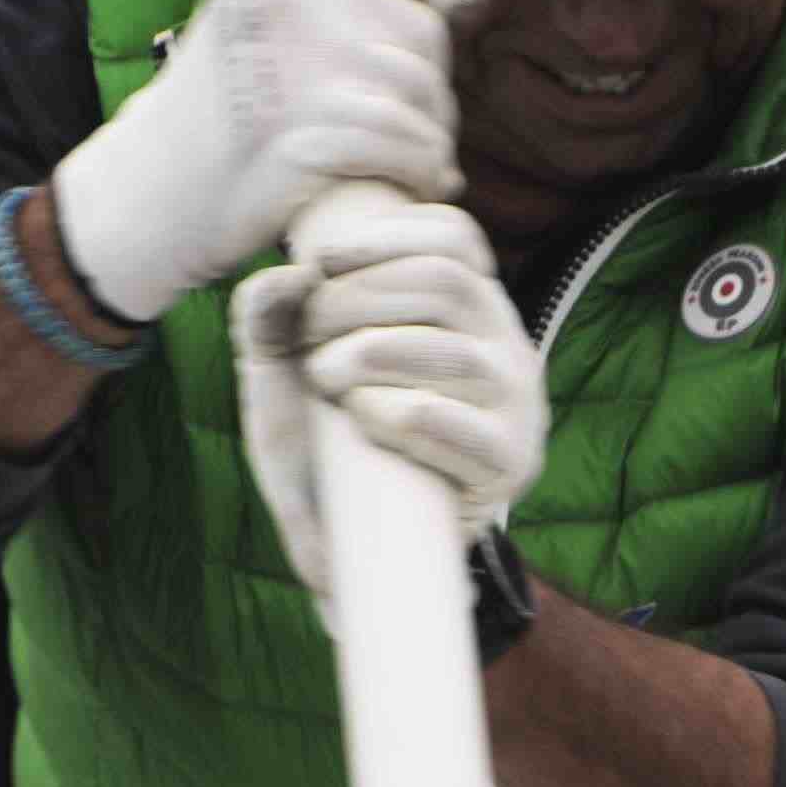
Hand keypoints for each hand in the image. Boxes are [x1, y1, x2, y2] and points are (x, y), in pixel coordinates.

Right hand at [49, 0, 482, 326]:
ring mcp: (300, 60)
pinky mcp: (308, 130)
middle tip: (409, 125)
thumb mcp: (276, 28)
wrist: (148, 190)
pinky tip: (412, 185)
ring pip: (420, 87)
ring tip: (414, 158)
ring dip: (430, 132)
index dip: (417, 10)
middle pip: (420, 29)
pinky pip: (405, 144)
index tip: (397, 55)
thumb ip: (362, 1)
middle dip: (427, 84)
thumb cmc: (221, 110)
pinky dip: (419, 171)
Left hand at [234, 201, 545, 619]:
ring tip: (326, 380)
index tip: (319, 259)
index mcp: (469, 310)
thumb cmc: (323, 446)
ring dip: (367, 353)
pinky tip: (359, 418)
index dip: (387, 235)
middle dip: (359, 298)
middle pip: (444, 283)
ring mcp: (516, 405)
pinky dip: (390, 412)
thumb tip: (286, 276)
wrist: (351, 551)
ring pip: (446, 349)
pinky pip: (444, 419)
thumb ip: (269, 317)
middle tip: (310, 336)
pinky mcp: (507, 464)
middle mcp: (506, 346)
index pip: (454, 239)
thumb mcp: (283, 373)